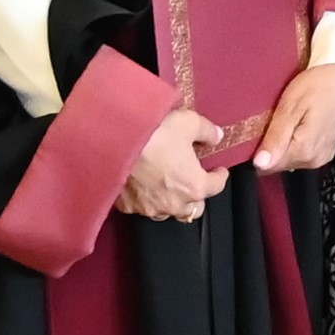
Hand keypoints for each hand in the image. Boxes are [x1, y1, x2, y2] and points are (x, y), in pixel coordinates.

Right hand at [121, 102, 225, 221]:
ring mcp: (149, 207)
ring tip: (168, 187)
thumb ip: (207, 132)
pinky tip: (143, 186)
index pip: (216, 186)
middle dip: (196, 197)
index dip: (219, 177)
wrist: (114, 141)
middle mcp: (174, 203)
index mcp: (194, 186)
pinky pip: (141, 207)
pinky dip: (146, 199)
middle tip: (193, 181)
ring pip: (167, 212)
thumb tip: (216, 137)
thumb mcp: (188, 123)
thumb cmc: (154, 133)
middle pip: (194, 209)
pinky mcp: (127, 206)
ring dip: (172, 201)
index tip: (219, 171)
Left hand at [254, 58, 334, 174]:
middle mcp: (314, 159)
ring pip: (289, 159)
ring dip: (283, 143)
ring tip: (289, 119)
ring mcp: (322, 156)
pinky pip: (301, 154)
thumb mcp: (289, 107)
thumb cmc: (318, 86)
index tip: (262, 130)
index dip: (259, 150)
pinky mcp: (326, 151)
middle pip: (278, 164)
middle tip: (276, 120)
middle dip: (271, 146)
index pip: (267, 166)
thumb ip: (275, 138)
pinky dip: (295, 142)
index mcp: (304, 151)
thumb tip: (260, 164)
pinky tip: (298, 124)